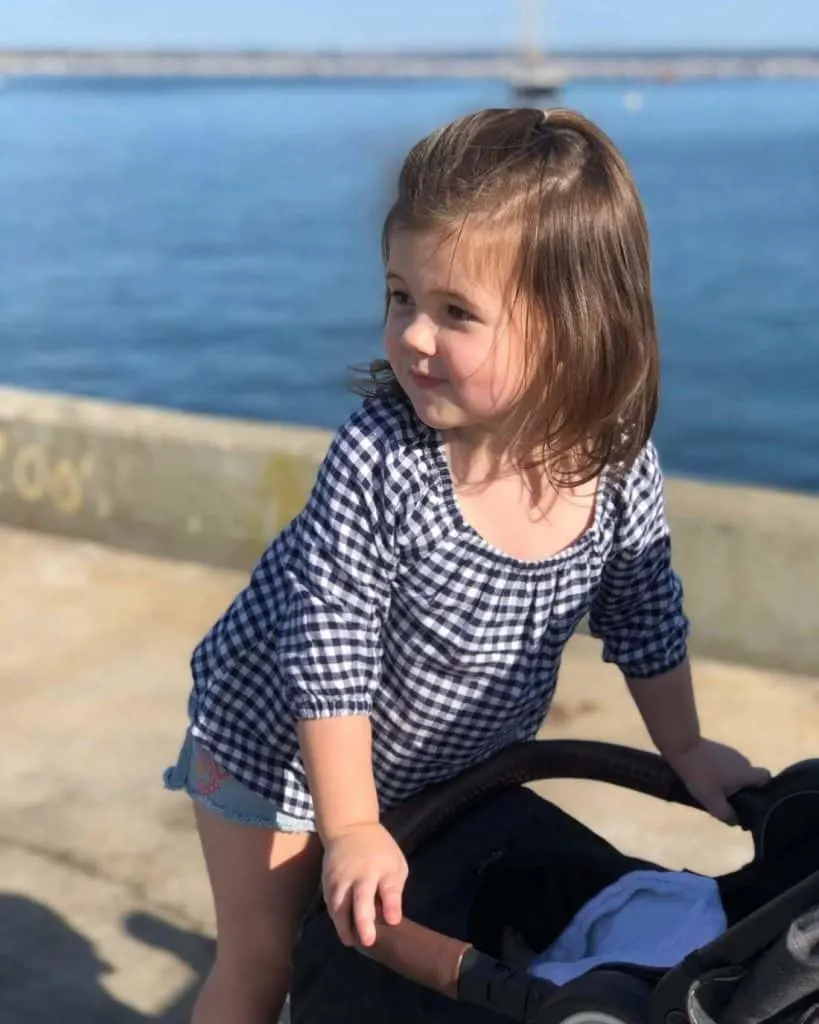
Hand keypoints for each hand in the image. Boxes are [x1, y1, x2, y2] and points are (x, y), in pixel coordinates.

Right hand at [322, 822, 407, 947]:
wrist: (349, 827)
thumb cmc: (379, 850)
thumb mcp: (395, 863)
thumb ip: (394, 889)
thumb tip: (392, 919)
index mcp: (382, 867)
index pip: (388, 887)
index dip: (391, 905)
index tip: (393, 921)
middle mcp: (360, 873)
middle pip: (360, 899)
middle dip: (363, 921)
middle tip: (367, 942)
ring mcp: (341, 877)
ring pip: (340, 906)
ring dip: (344, 926)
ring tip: (352, 942)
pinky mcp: (327, 882)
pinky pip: (331, 905)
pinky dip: (336, 919)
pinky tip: (344, 930)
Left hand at [665, 738, 770, 823]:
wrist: (682, 747)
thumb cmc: (700, 774)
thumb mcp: (712, 800)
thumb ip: (726, 813)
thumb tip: (736, 821)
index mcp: (746, 772)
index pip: (766, 777)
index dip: (763, 788)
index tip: (752, 799)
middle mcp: (742, 760)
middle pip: (749, 777)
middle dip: (741, 789)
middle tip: (728, 800)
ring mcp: (730, 752)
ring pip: (736, 771)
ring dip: (728, 781)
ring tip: (714, 790)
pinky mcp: (718, 748)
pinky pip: (725, 764)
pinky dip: (719, 772)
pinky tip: (706, 778)